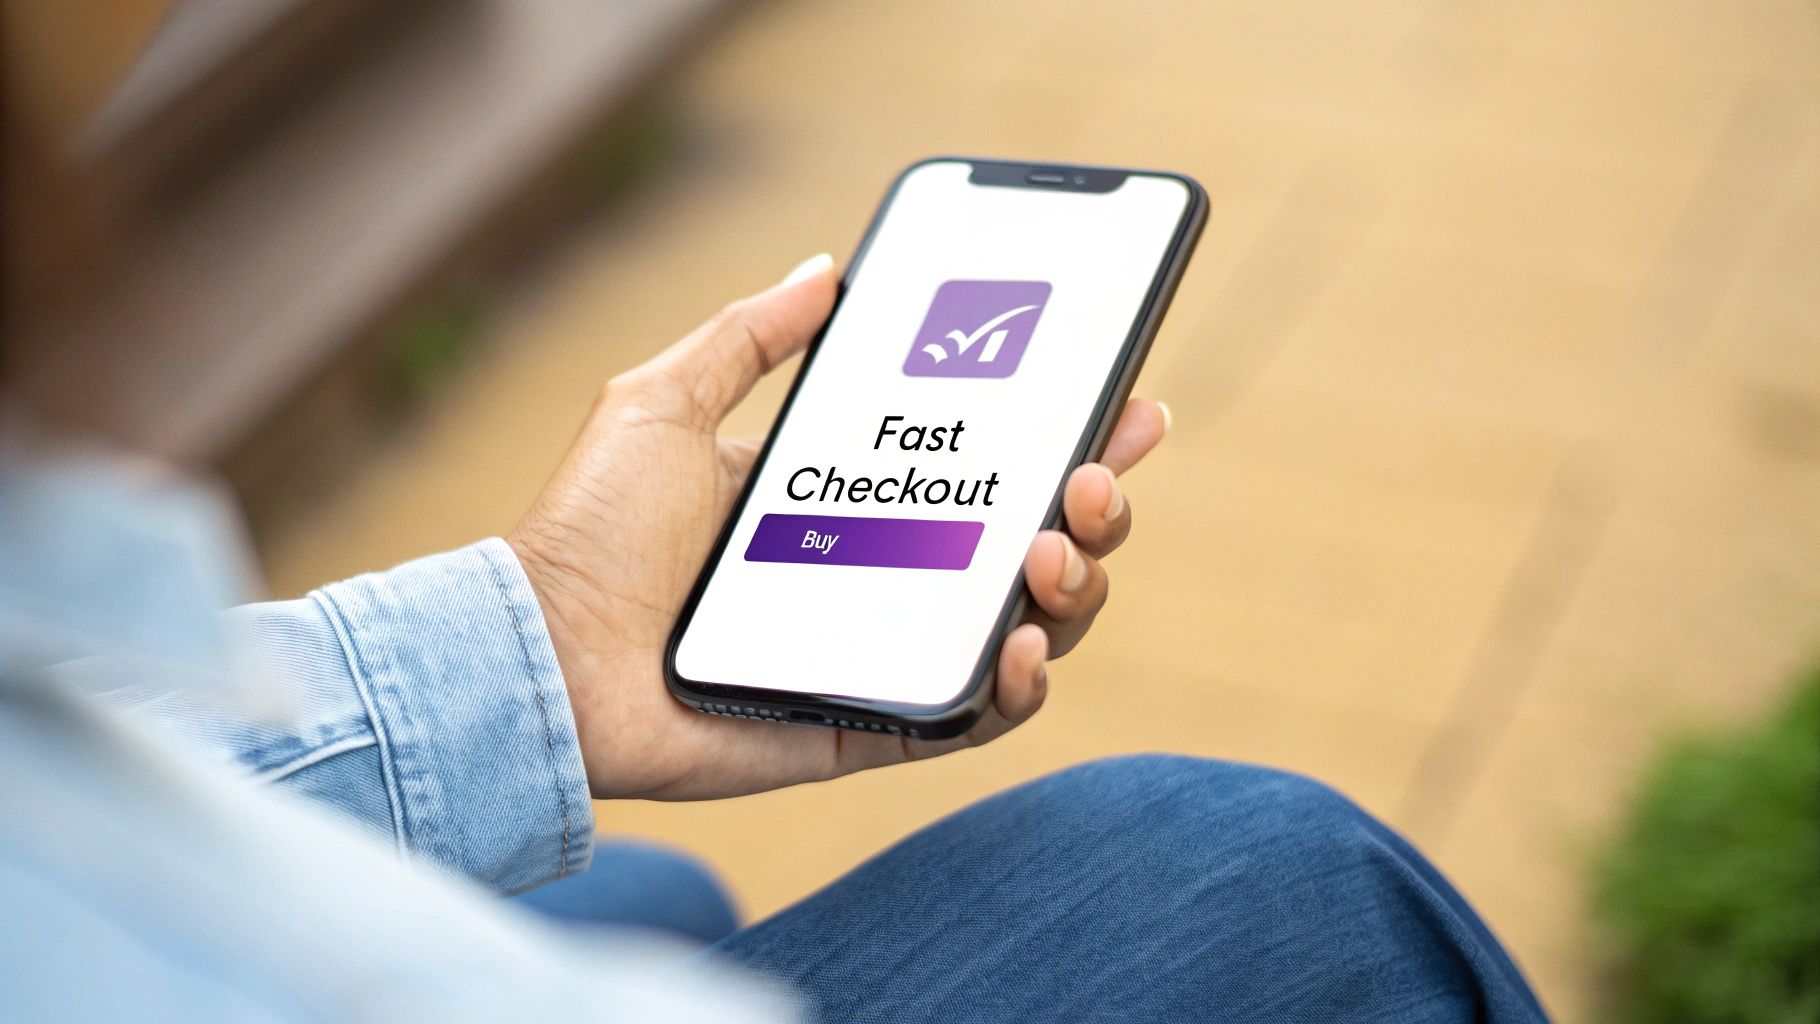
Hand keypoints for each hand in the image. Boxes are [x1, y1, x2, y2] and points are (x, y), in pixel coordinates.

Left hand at [508, 254, 1168, 799]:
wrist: (538, 652)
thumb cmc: (589, 530)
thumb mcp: (665, 401)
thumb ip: (750, 337)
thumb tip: (829, 270)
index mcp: (850, 500)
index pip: (985, 464)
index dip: (1065, 435)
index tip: (1122, 399)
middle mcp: (884, 575)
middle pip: (1031, 544)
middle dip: (1092, 507)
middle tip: (1090, 476)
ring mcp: (884, 652)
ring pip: (1027, 627)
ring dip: (1073, 588)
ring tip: (1052, 552)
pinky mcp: (871, 726)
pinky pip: (975, 715)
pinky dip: (1020, 686)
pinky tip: (1021, 645)